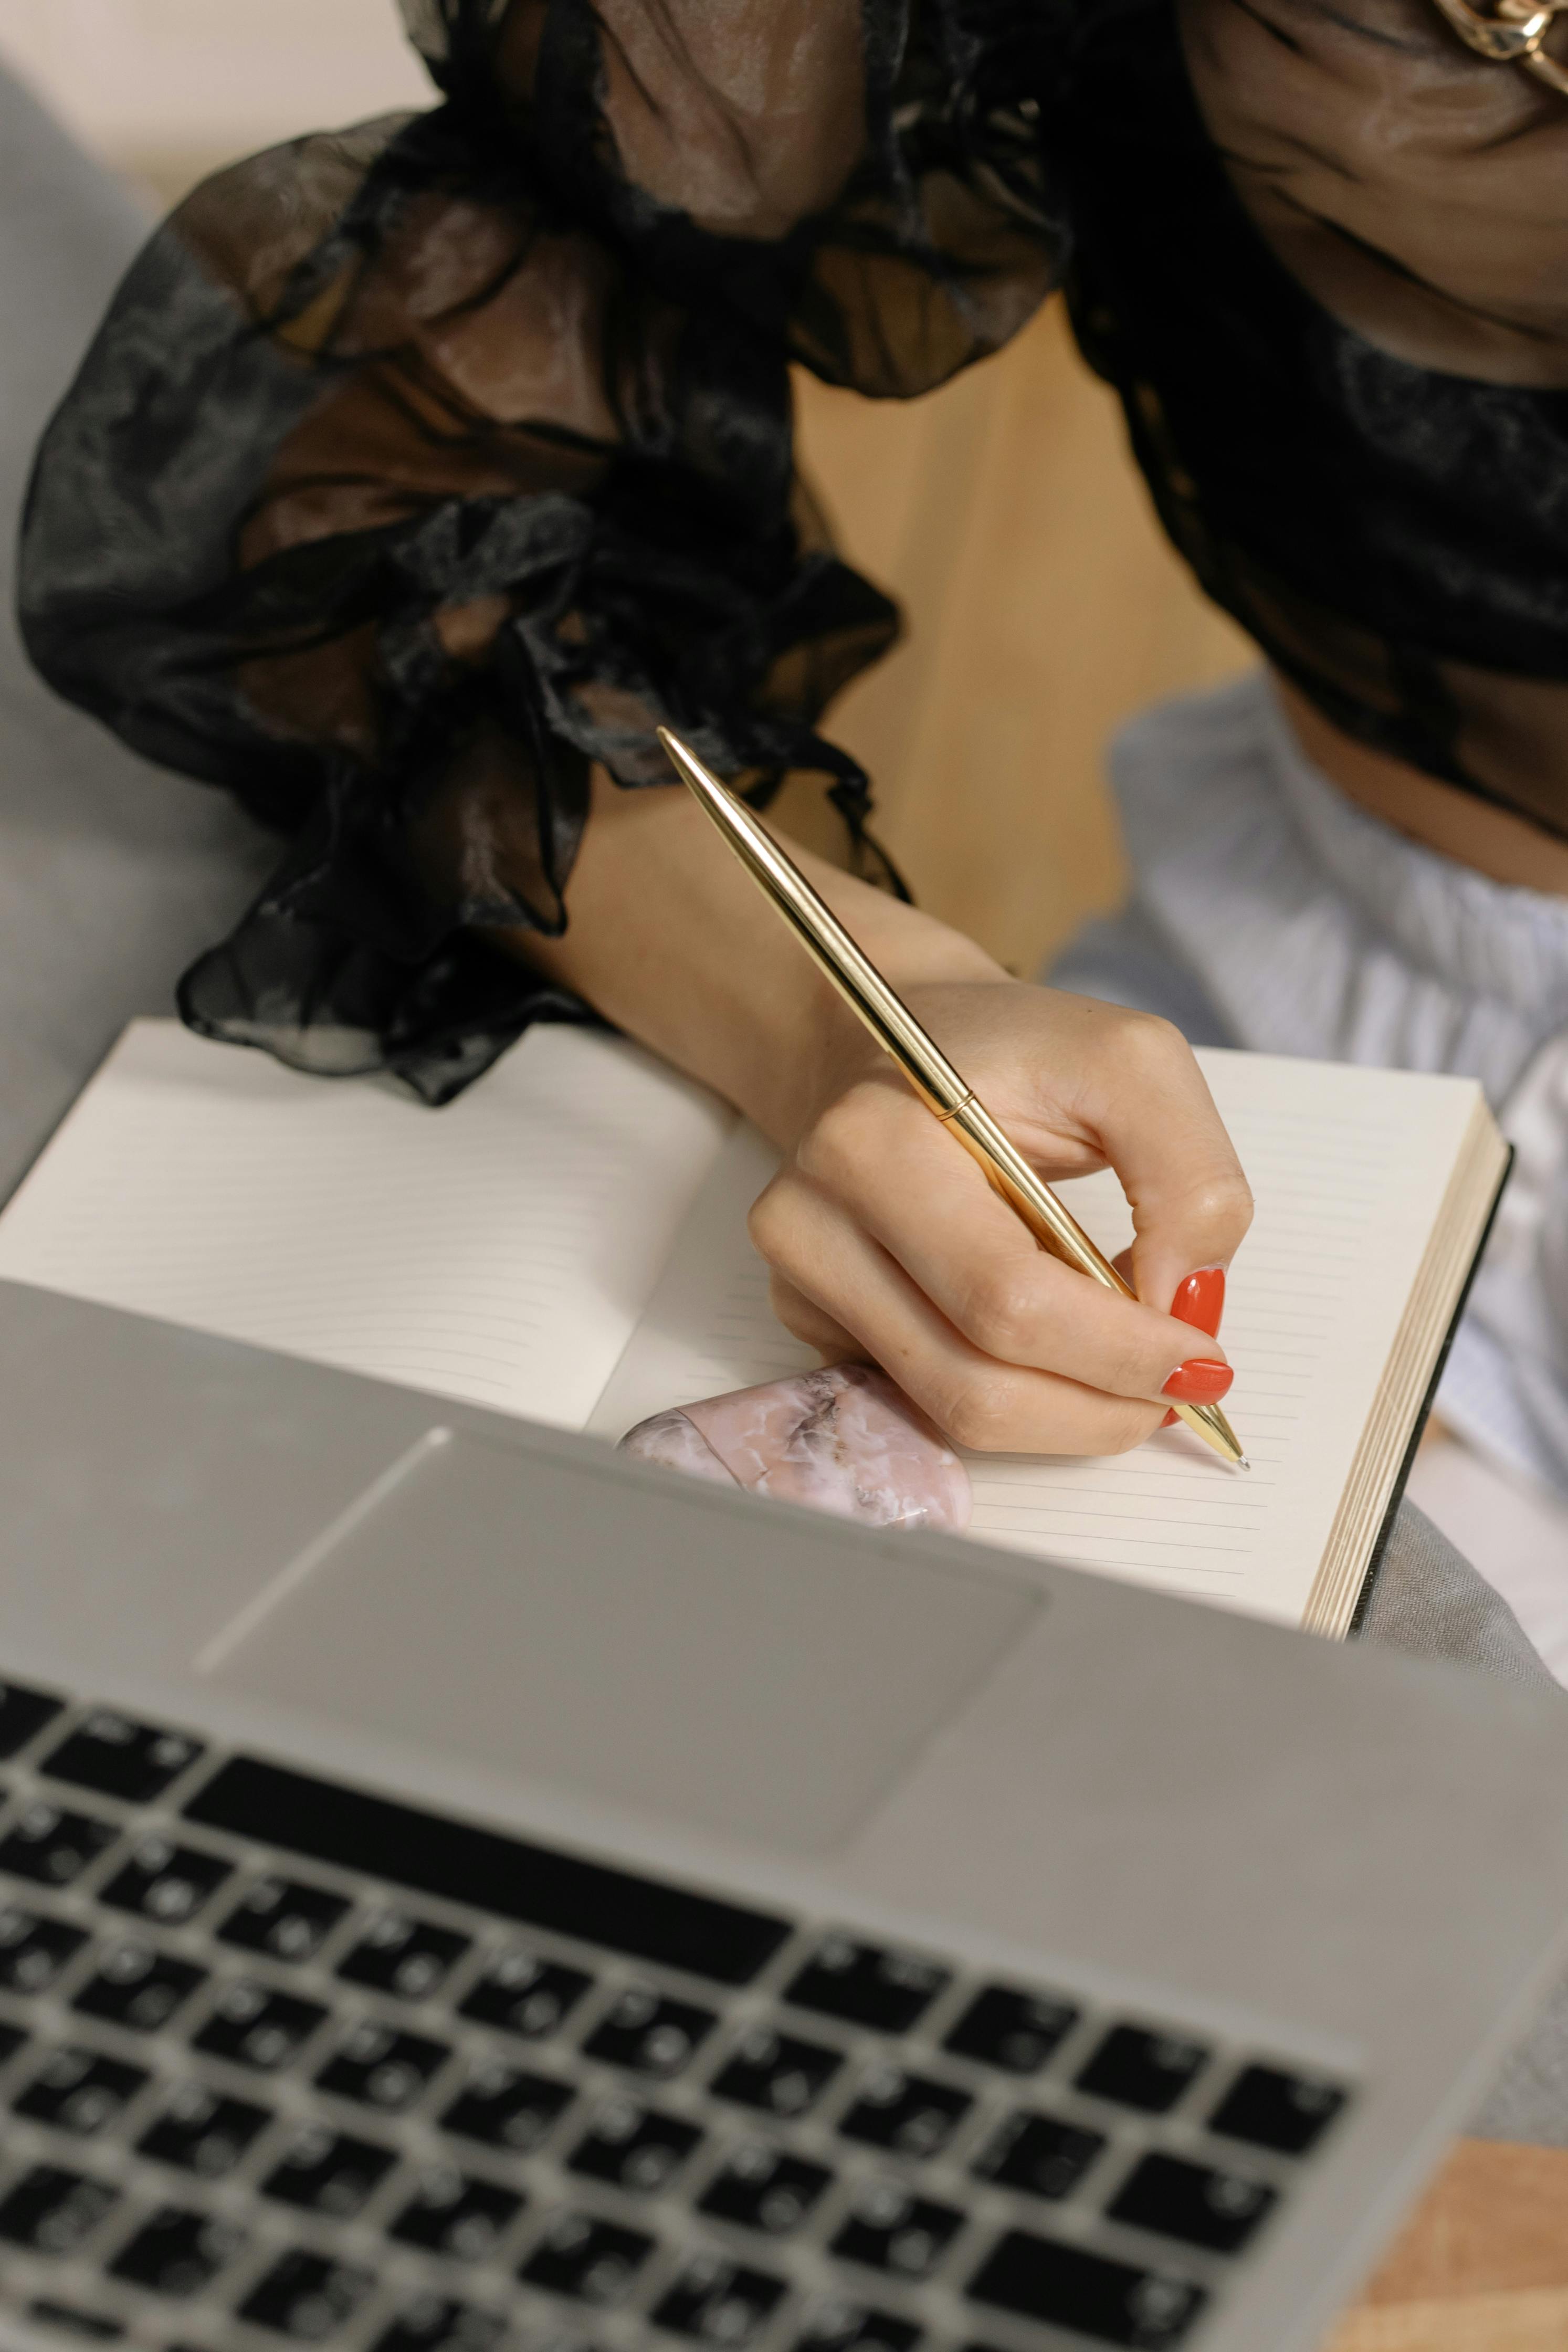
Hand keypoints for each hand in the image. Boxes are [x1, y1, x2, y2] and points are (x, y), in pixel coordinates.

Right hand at [750, 977, 1252, 1454]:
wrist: (898, 1043)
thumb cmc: (1013, 1051)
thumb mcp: (1131, 1063)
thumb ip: (1188, 1175)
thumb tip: (1182, 1306)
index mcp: (872, 1142)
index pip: (1006, 1298)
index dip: (1119, 1351)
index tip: (1203, 1361)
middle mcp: (811, 1221)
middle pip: (975, 1382)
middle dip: (1100, 1407)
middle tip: (1178, 1389)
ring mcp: (802, 1280)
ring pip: (953, 1414)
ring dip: (1067, 1416)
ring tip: (1128, 1369)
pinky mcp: (813, 1320)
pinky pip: (931, 1402)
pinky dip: (1018, 1397)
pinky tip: (1054, 1342)